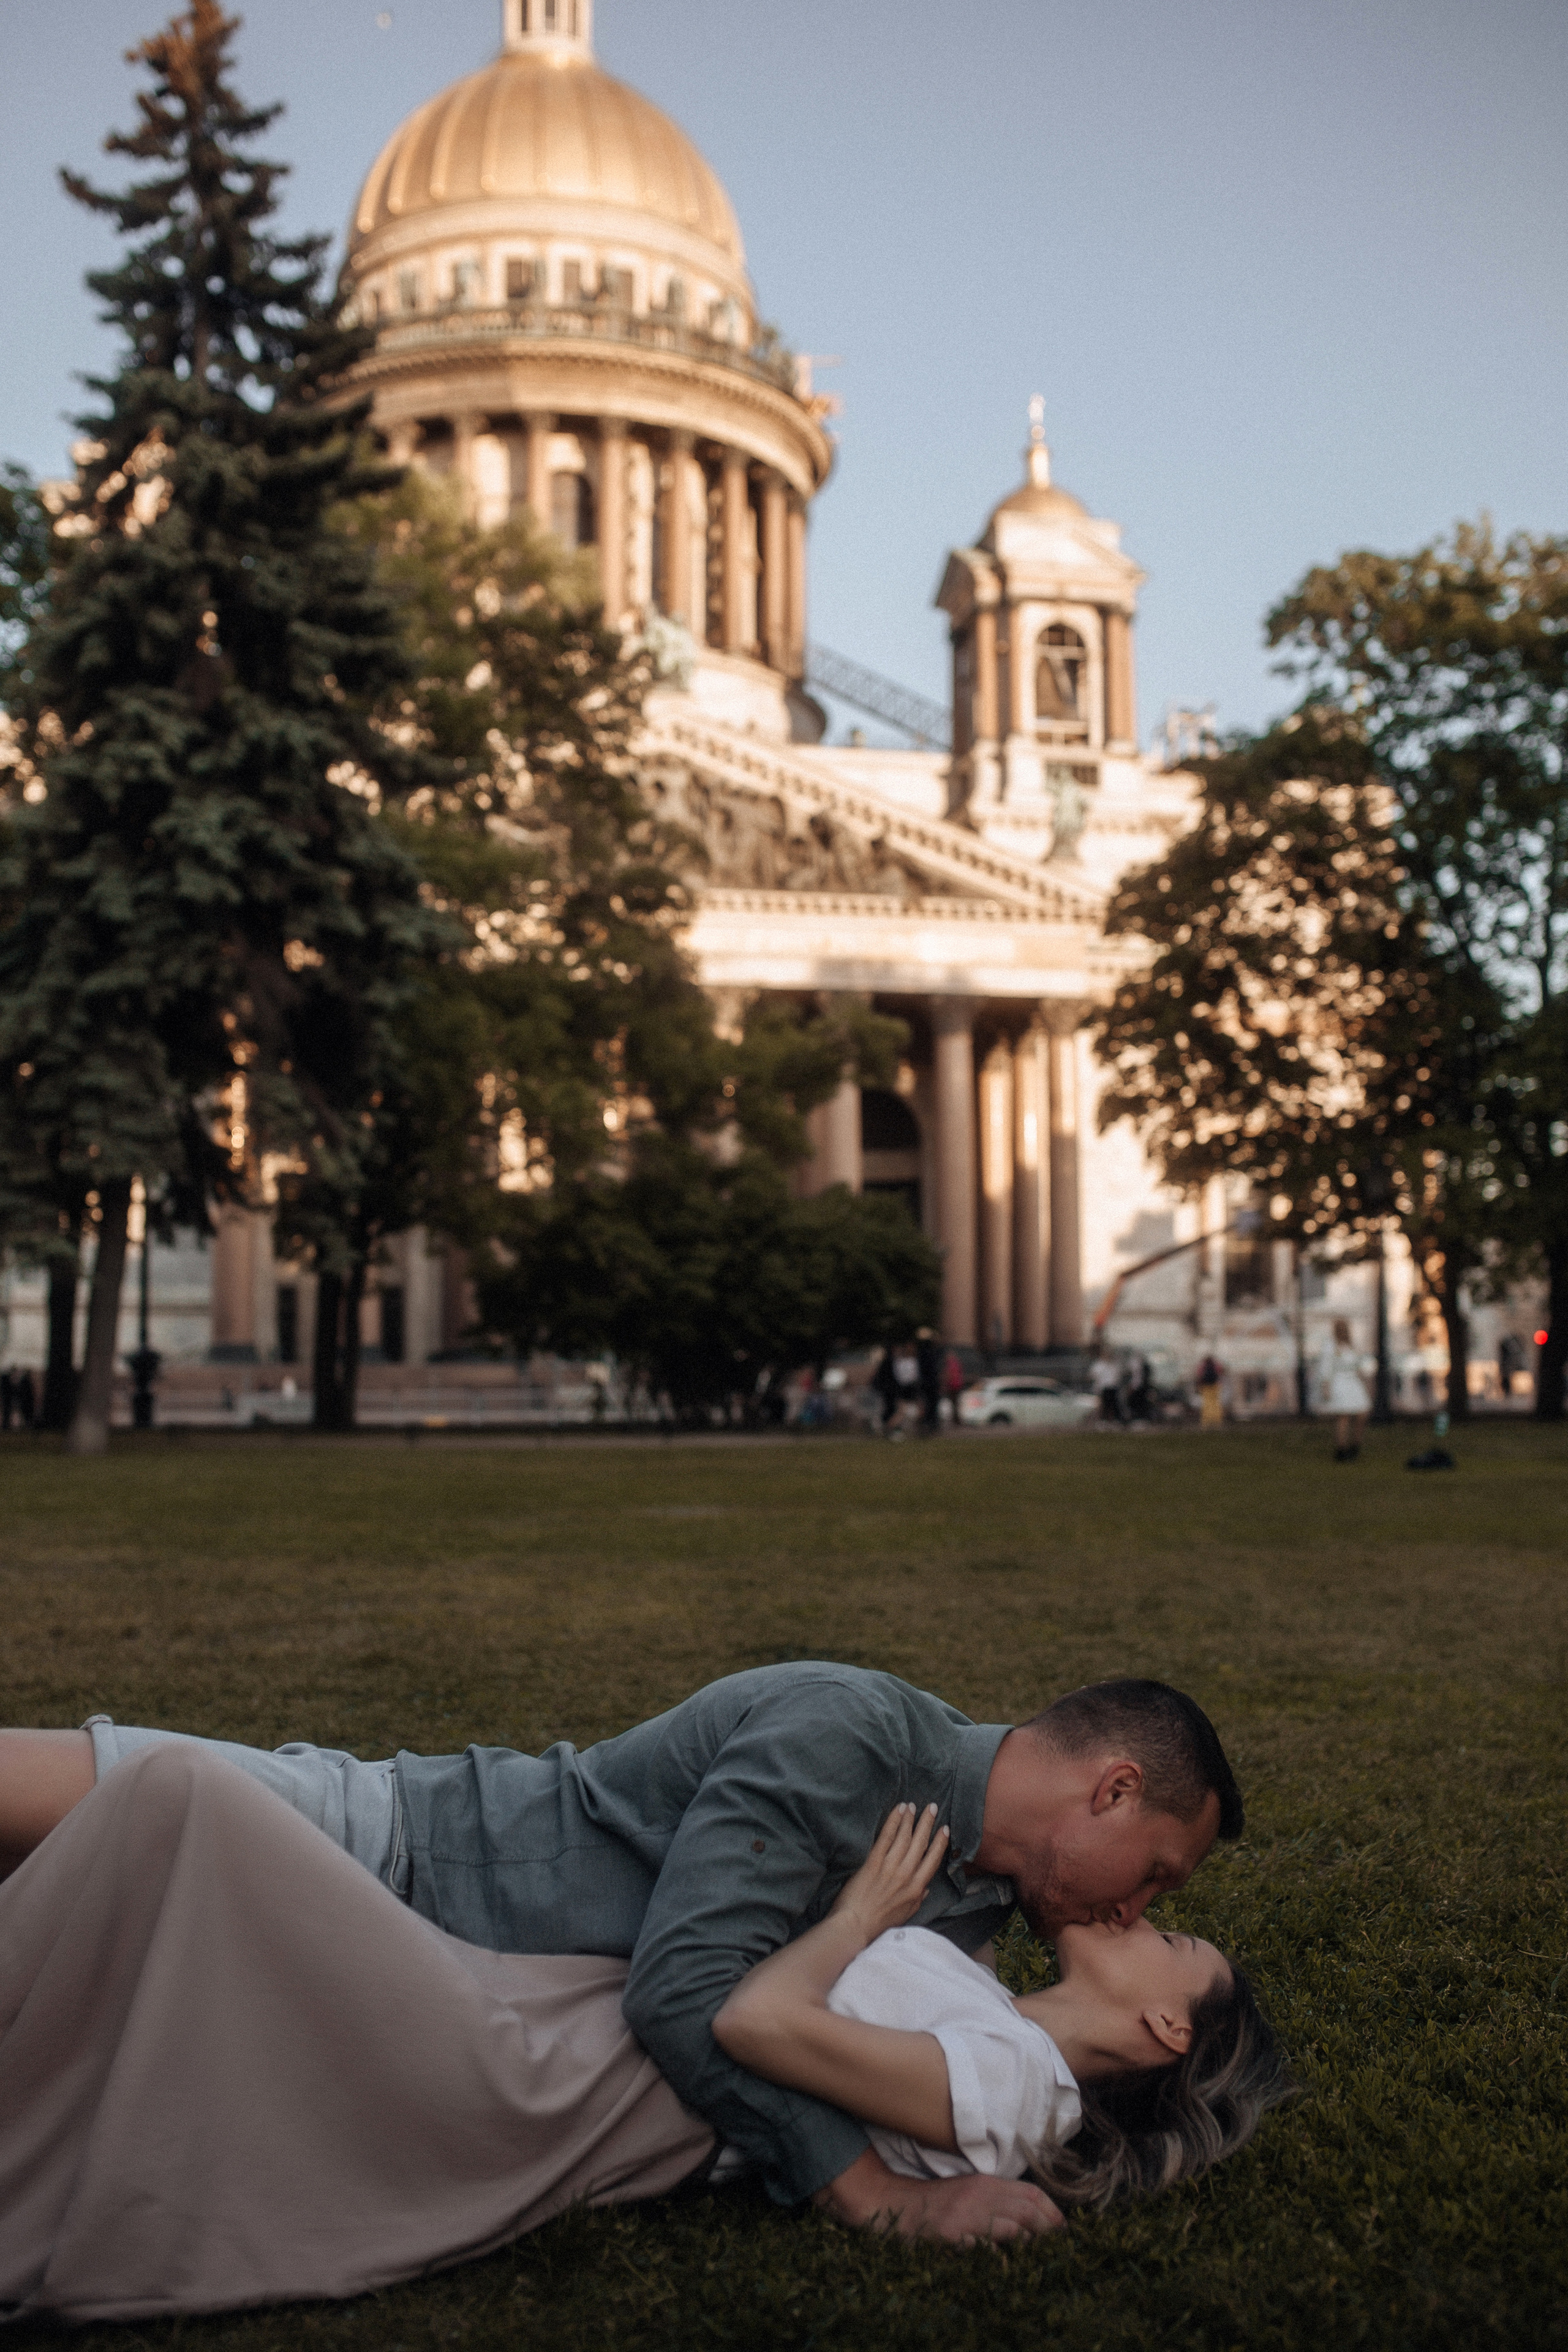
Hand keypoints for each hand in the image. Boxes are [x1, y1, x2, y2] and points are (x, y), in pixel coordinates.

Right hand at [819, 2149, 1063, 2243]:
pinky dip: (1001, 2262)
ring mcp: (965, 2217)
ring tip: (1040, 2263)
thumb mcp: (969, 2193)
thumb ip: (997, 2200)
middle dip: (1050, 2232)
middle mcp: (979, 2196)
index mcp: (985, 2183)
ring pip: (1013, 2229)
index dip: (1054, 2214)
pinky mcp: (951, 2236)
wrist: (891, 2205)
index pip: (1031, 2194)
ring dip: (1031, 2247)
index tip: (1065, 2233)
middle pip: (1028, 2211)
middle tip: (1060, 2252)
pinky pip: (986, 2251)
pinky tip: (1008, 2271)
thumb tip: (1033, 2219)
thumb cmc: (935, 2205)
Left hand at [829, 1802, 949, 1942]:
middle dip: (927, 1823)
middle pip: (921, 1843)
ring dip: (910, 1819)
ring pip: (905, 1837)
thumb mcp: (906, 1914)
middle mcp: (906, 1875)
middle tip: (932, 1807)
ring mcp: (890, 1867)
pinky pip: (886, 1837)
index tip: (945, 1828)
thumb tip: (926, 1886)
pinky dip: (893, 1821)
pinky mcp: (873, 1862)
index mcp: (916, 1888)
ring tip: (913, 1805)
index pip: (933, 1860)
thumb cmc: (879, 1923)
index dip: (940, 1842)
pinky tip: (898, 1810)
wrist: (855, 1926)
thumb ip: (918, 1899)